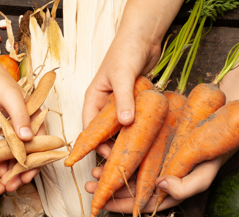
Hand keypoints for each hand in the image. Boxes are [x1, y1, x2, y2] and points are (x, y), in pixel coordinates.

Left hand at [0, 121, 46, 191]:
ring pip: (10, 156)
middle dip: (19, 172)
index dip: (34, 163)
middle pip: (25, 154)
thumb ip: (20, 114)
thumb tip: (27, 136)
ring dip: (8, 171)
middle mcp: (21, 128)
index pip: (38, 145)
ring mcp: (6, 133)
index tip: (26, 176)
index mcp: (32, 118)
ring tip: (2, 184)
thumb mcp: (10, 94)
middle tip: (11, 185)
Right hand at [82, 32, 160, 157]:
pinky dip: (139, 128)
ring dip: (127, 138)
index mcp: (94, 99)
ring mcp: (121, 104)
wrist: (144, 35)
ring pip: (121, 128)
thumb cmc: (126, 50)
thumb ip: (124, 99)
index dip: (96, 144)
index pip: (90, 127)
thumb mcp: (122, 75)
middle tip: (125, 160)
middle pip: (105, 132)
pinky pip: (135, 120)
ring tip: (137, 153)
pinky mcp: (135, 103)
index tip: (109, 157)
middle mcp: (105, 104)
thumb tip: (126, 123)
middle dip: (113, 146)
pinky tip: (148, 138)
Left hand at [84, 154, 228, 212]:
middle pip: (132, 192)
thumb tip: (161, 188)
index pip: (142, 205)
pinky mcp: (156, 148)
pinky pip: (135, 156)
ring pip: (131, 174)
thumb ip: (185, 187)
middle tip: (90, 187)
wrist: (225, 126)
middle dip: (111, 192)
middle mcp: (162, 181)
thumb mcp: (204, 174)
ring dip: (113, 175)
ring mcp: (158, 164)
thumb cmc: (215, 155)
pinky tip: (107, 152)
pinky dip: (122, 156)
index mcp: (171, 193)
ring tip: (94, 174)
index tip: (103, 202)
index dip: (121, 205)